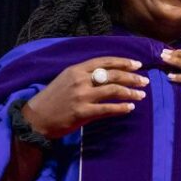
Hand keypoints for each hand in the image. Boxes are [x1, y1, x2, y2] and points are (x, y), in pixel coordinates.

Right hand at [22, 57, 147, 138]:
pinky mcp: (82, 113)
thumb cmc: (53, 99)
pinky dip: (121, 108)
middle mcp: (80, 80)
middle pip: (112, 75)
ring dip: (130, 92)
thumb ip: (85, 75)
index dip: (123, 62)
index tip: (137, 64)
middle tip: (144, 80)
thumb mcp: (66, 80)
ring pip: (112, 90)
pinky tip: (130, 108)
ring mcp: (81, 96)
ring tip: (141, 95)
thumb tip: (109, 75)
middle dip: (131, 77)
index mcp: (76, 69)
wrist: (36, 118)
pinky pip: (107, 109)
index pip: (104, 61)